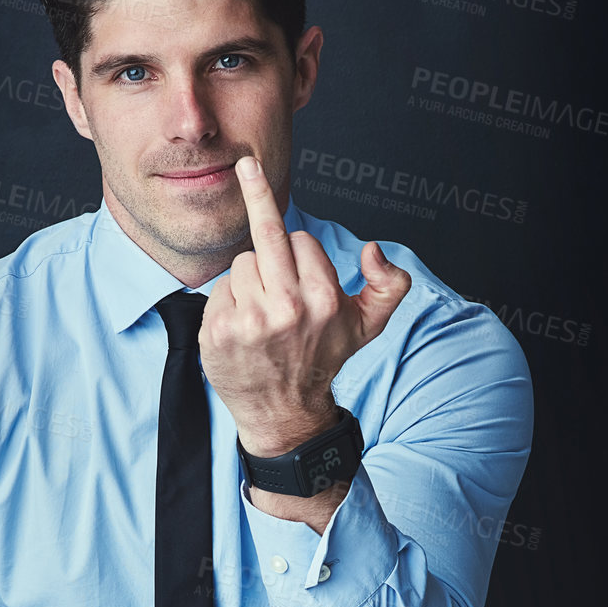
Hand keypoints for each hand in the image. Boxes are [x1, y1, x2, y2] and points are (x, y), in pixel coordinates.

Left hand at [198, 155, 410, 457]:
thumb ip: (390, 285)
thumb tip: (373, 250)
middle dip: (262, 218)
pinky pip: (219, 287)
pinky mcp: (218, 330)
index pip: (301, 239)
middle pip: (267, 235)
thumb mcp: (368, 326)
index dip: (300, 252)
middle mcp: (286, 307)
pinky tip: (241, 325)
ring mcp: (248, 319)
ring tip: (263, 311)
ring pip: (242, 262)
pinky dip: (228, 301)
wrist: (284, 410)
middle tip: (252, 195)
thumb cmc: (321, 359)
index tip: (299, 271)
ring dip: (250, 279)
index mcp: (323, 297)